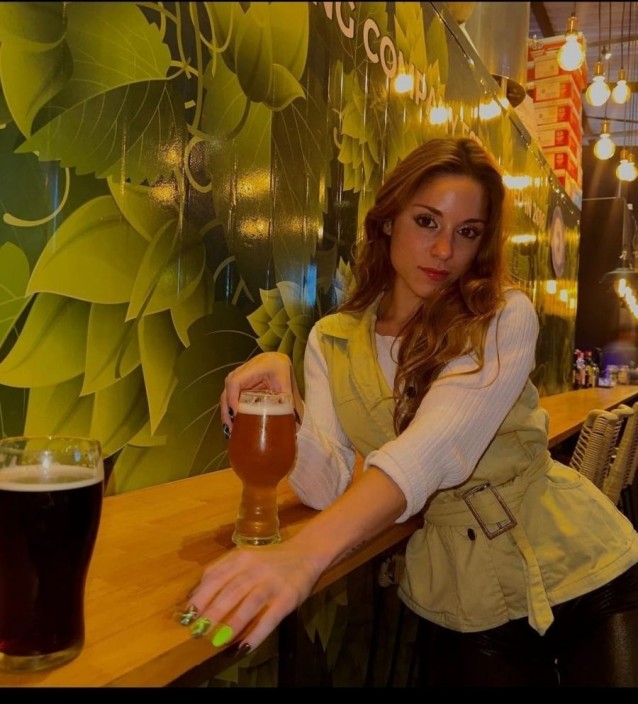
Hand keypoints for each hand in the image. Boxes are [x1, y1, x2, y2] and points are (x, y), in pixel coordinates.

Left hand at [185, 540, 321, 651]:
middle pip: (231, 590)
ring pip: (250, 603)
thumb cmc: (269, 560)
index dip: (201, 596)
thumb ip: (223, 571)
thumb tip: (195, 595)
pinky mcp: (287, 598)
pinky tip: (245, 646)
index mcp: (241, 558)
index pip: (217, 576)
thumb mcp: (245, 557)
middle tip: (198, 630)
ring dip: (233, 623)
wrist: (305, 553)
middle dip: (213, 611)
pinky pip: (271, 617)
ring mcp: (272, 583)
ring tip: (218, 640)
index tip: (187, 614)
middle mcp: (256, 569)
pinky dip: (258, 632)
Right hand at [221, 352, 299, 431]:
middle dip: (227, 413)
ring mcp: (235, 381)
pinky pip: (229, 401)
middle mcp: (238, 375)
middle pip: (226, 394)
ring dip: (226, 415)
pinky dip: (229, 413)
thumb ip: (288, 400)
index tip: (236, 414)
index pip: (234, 383)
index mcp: (251, 370)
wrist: (274, 360)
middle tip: (232, 430)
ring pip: (225, 399)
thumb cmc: (280, 369)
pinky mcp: (236, 389)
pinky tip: (232, 427)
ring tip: (231, 433)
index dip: (232, 398)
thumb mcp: (285, 382)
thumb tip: (295, 425)